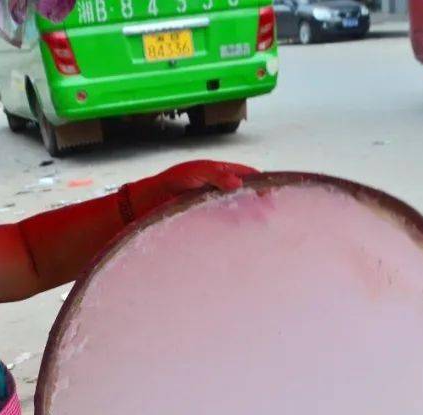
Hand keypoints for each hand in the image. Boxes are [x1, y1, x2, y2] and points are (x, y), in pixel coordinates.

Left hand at [127, 160, 258, 217]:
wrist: (151, 201)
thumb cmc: (173, 182)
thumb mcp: (195, 172)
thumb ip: (216, 175)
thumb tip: (239, 183)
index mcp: (221, 172)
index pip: (247, 174)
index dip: (260, 181)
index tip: (271, 192)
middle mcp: (221, 188)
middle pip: (246, 193)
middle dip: (259, 201)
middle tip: (271, 212)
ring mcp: (216, 204)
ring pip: (239, 208)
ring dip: (250, 215)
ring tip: (262, 225)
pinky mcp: (209, 219)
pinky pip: (226, 222)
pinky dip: (236, 227)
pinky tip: (243, 235)